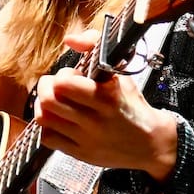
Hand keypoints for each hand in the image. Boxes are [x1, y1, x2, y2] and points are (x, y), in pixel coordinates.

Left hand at [34, 31, 178, 180]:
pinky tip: (58, 121)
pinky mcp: (80, 154)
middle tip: (54, 86)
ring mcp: (86, 139)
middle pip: (49, 100)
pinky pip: (48, 138)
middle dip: (46, 87)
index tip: (71, 76)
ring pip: (44, 118)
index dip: (62, 75)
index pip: (64, 83)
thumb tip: (70, 40)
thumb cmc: (132, 105)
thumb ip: (96, 47)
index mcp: (106, 97)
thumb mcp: (121, 73)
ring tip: (54, 102)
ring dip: (43, 106)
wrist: (150, 143)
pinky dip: (48, 126)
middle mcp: (95, 120)